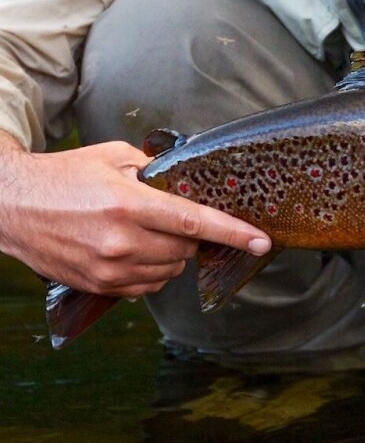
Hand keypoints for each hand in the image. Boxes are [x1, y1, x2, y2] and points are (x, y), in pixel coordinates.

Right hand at [0, 133, 271, 296]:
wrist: (11, 206)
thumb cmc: (64, 177)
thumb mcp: (112, 156)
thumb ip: (154, 168)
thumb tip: (187, 179)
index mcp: (129, 204)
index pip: (195, 223)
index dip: (233, 233)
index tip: (261, 242)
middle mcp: (122, 241)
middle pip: (186, 250)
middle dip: (188, 236)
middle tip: (166, 219)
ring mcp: (110, 268)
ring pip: (170, 271)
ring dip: (170, 255)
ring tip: (142, 233)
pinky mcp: (100, 285)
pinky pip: (147, 286)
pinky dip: (151, 271)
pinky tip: (130, 251)